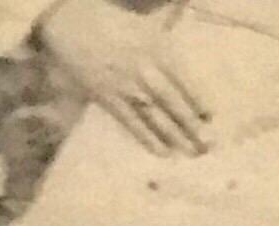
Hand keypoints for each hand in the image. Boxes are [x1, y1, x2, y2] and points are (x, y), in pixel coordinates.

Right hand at [37, 0, 210, 157]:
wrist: (66, 22)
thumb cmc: (108, 19)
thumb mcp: (144, 21)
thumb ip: (166, 31)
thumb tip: (186, 28)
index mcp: (156, 47)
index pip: (184, 79)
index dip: (199, 100)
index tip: (212, 118)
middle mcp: (144, 69)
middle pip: (173, 102)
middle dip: (192, 126)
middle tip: (209, 146)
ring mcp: (124, 86)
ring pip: (155, 116)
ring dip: (174, 136)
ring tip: (191, 154)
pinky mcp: (106, 98)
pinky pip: (130, 122)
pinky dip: (147, 138)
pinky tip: (162, 152)